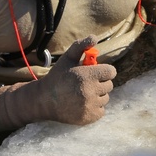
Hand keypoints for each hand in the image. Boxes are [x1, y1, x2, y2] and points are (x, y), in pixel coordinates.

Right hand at [0, 36, 116, 127]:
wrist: (44, 100)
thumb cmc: (58, 77)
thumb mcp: (68, 59)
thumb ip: (81, 46)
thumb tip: (94, 37)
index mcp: (87, 76)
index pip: (111, 72)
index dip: (104, 71)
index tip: (96, 73)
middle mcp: (90, 91)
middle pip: (109, 85)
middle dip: (100, 83)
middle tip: (87, 84)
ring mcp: (90, 106)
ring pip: (105, 98)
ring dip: (98, 95)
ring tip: (84, 94)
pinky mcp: (89, 117)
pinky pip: (102, 110)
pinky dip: (95, 108)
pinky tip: (84, 104)